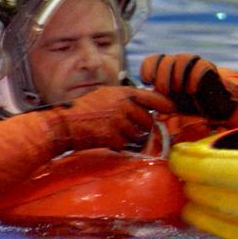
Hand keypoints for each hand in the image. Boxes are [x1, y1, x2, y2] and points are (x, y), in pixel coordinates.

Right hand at [47, 86, 174, 152]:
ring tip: (115, 133)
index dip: (165, 105)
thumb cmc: (84, 109)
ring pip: (138, 134)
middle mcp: (124, 106)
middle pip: (148, 121)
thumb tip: (145, 108)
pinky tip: (108, 140)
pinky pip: (126, 144)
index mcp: (123, 93)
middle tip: (129, 128)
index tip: (171, 111)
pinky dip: (119, 145)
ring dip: (131, 137)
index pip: (152, 98)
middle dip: (143, 127)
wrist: (66, 123)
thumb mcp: (106, 95)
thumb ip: (126, 100)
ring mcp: (119, 122)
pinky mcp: (114, 137)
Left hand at [140, 53, 237, 119]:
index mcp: (167, 69)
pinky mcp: (208, 67)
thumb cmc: (189, 105)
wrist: (213, 108)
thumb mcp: (168, 105)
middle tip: (165, 92)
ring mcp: (194, 63)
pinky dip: (193, 79)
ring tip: (178, 91)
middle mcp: (179, 63)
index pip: (152, 59)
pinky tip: (191, 91)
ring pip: (181, 59)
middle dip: (162, 77)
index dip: (148, 68)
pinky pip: (199, 66)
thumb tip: (141, 102)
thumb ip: (155, 102)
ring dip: (177, 77)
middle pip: (165, 59)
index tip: (147, 82)